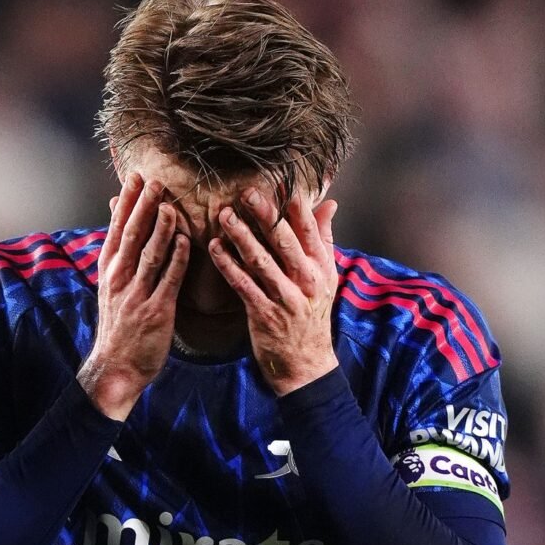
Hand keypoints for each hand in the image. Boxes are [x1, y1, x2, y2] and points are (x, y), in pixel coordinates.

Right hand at [79, 173, 189, 420]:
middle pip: (132, 236)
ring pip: (150, 255)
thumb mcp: (111, 287)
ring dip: (160, 229)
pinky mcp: (156, 311)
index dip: (126, 202)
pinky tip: (185, 241)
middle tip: (154, 182)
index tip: (135, 178)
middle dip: (143, 208)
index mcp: (109, 270)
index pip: (117, 229)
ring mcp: (137, 294)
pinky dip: (176, 259)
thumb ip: (119, 256)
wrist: (116, 366)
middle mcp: (120, 278)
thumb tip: (118, 224)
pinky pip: (168, 280)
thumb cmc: (118, 325)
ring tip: (170, 205)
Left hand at [208, 187, 339, 395]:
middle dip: (264, 215)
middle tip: (246, 192)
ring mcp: (285, 298)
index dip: (294, 205)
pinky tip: (215, 248)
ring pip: (261, 260)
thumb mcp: (326, 277)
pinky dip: (228, 265)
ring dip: (241, 236)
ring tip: (224, 215)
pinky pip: (243, 284)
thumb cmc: (311, 314)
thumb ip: (323, 239)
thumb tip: (329, 203)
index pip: (309, 229)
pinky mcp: (264, 313)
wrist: (306, 363)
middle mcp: (306, 280)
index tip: (279, 181)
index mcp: (322, 267)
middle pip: (284, 241)